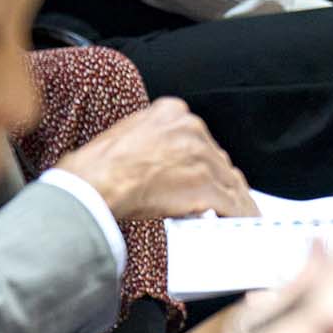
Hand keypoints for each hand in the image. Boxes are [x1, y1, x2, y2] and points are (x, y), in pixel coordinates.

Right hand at [56, 97, 255, 220]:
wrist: (90, 185)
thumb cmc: (95, 168)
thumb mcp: (126, 135)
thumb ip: (151, 140)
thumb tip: (160, 160)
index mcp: (171, 112)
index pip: (199, 137)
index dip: (204, 158)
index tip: (207, 170)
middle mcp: (191, 129)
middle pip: (217, 158)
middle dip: (220, 178)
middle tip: (224, 194)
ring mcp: (200, 157)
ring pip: (228, 180)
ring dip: (235, 198)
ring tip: (241, 210)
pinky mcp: (204, 185)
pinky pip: (230, 202)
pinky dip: (238, 213)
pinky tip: (242, 220)